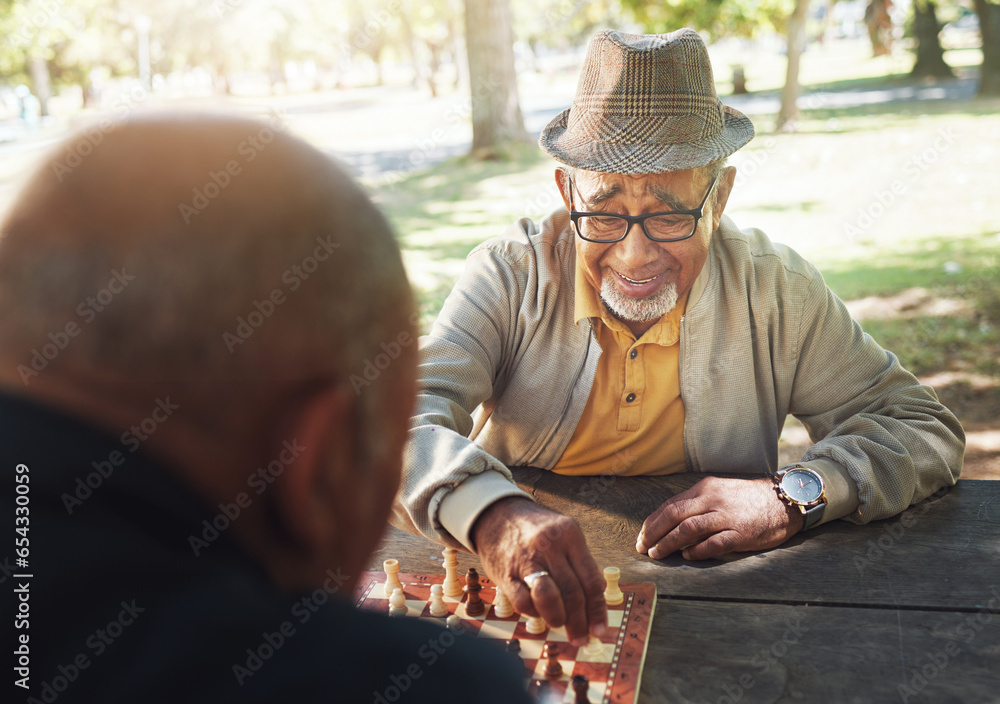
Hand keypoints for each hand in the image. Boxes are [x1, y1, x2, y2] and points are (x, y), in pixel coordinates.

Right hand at [472, 496, 606, 644]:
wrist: (496, 515)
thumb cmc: (536, 531)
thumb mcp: (563, 534)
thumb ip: (579, 564)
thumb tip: (595, 604)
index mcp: (569, 534)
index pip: (591, 579)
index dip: (597, 610)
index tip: (599, 630)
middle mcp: (549, 545)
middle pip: (572, 592)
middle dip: (579, 622)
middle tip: (581, 637)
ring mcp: (526, 559)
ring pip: (549, 598)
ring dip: (557, 619)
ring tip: (559, 624)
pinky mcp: (506, 573)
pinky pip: (523, 602)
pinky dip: (534, 613)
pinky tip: (538, 612)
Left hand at [635, 476, 803, 559]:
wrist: (783, 500)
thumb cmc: (748, 499)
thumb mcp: (719, 492)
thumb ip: (697, 504)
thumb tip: (670, 522)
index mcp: (704, 489)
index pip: (670, 505)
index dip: (652, 522)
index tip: (642, 536)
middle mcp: (712, 500)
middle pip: (674, 516)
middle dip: (653, 533)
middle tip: (643, 548)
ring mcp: (726, 516)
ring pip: (688, 529)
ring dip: (668, 543)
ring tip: (657, 554)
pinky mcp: (740, 533)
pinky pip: (713, 543)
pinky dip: (697, 551)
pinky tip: (687, 556)